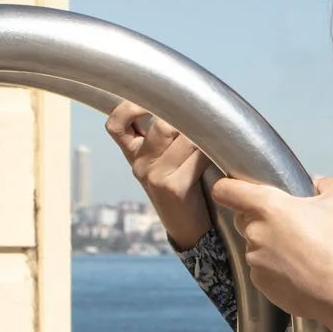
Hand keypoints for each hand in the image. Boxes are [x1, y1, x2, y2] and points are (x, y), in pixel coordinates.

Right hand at [104, 101, 212, 249]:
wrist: (188, 229)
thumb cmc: (183, 188)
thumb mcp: (164, 162)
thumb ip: (164, 137)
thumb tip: (187, 104)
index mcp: (133, 154)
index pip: (116, 125)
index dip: (128, 109)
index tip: (151, 102)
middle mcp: (139, 164)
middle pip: (160, 125)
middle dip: (184, 118)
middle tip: (201, 120)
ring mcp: (154, 176)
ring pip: (181, 137)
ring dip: (201, 133)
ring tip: (212, 134)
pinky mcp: (173, 187)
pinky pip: (196, 156)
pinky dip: (209, 151)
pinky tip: (216, 152)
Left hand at [208, 174, 332, 331]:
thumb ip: (325, 185)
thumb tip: (316, 183)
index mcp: (268, 206)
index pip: (226, 190)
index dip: (228, 187)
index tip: (239, 191)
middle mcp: (254, 233)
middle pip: (243, 219)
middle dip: (261, 219)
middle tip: (291, 226)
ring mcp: (255, 261)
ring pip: (256, 246)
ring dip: (271, 246)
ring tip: (302, 255)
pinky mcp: (261, 285)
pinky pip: (263, 270)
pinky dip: (276, 270)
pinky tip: (300, 274)